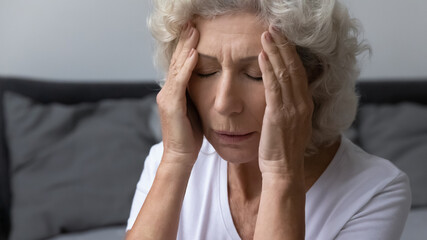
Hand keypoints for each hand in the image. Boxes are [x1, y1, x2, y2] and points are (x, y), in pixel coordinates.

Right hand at [156, 22, 202, 164]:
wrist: (181, 156)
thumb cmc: (189, 135)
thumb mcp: (193, 110)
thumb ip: (194, 95)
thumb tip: (205, 83)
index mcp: (173, 92)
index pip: (181, 64)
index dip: (187, 47)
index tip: (195, 32)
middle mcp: (167, 91)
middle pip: (177, 61)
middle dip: (186, 41)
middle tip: (192, 23)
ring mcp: (167, 97)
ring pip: (177, 67)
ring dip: (186, 48)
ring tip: (194, 31)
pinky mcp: (171, 104)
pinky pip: (180, 81)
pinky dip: (187, 67)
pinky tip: (194, 54)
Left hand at [258, 26, 313, 178]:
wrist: (284, 170)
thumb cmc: (282, 150)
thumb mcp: (290, 124)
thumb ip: (287, 107)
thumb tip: (279, 94)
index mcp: (304, 104)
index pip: (298, 72)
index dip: (290, 53)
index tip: (281, 38)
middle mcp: (301, 103)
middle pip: (293, 67)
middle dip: (283, 46)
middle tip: (273, 28)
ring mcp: (292, 108)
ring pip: (284, 73)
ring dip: (275, 52)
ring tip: (266, 35)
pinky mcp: (278, 115)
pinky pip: (273, 87)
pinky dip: (268, 69)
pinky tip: (262, 56)